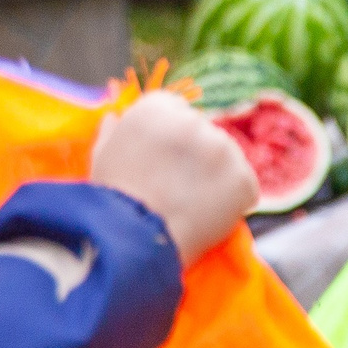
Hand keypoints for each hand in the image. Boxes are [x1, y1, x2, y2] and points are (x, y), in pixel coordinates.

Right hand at [89, 90, 257, 267]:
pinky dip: (234, 200)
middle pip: (204, 133)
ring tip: (191, 203)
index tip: (161, 160)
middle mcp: (195, 121)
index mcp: (158, 108)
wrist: (135, 239)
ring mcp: (225, 151)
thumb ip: (114, 130)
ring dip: (216, 176)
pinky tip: (210, 215)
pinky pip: (244, 187)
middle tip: (176, 186)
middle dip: (195, 155)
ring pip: (227, 159)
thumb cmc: (111, 198)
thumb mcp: (102, 154)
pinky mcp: (245, 180)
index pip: (175, 110)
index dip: (168, 138)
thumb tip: (117, 117)